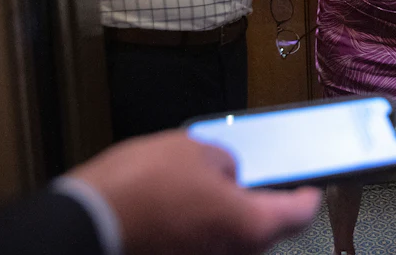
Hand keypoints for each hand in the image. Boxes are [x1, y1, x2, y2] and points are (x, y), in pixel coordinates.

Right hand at [69, 131, 321, 254]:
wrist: (85, 224)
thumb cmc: (143, 186)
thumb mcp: (195, 150)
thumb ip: (224, 162)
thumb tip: (227, 172)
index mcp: (252, 225)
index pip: (301, 213)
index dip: (307, 194)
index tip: (310, 185)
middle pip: (264, 230)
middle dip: (259, 204)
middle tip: (250, 178)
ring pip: (231, 240)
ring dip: (226, 216)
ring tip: (206, 185)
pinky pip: (203, 244)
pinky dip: (199, 227)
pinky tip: (180, 204)